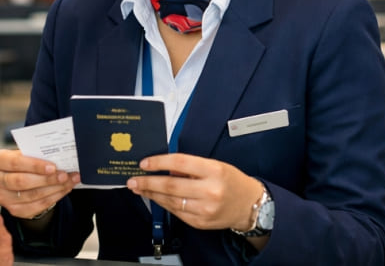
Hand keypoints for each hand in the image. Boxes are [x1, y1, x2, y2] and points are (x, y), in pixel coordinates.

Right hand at [0, 149, 79, 219]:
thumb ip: (34, 155)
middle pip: (22, 182)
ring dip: (54, 189)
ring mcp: (3, 197)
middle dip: (46, 179)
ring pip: (31, 195)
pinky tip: (63, 190)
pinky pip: (36, 206)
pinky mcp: (14, 210)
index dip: (35, 165)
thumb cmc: (20, 162)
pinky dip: (53, 198)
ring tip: (69, 181)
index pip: (15, 163)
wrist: (13, 177)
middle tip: (64, 175)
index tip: (53, 167)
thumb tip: (57, 158)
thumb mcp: (22, 154)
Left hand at [126, 153, 262, 230]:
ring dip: (151, 194)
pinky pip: (176, 212)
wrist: (251, 205)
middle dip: (147, 182)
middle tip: (133, 180)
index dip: (158, 162)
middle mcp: (210, 191)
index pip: (180, 163)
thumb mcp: (215, 166)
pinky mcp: (201, 222)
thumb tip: (163, 168)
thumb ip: (189, 167)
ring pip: (170, 201)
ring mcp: (205, 209)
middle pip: (171, 185)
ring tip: (139, 188)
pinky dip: (163, 204)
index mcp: (214, 171)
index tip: (144, 163)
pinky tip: (155, 198)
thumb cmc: (231, 182)